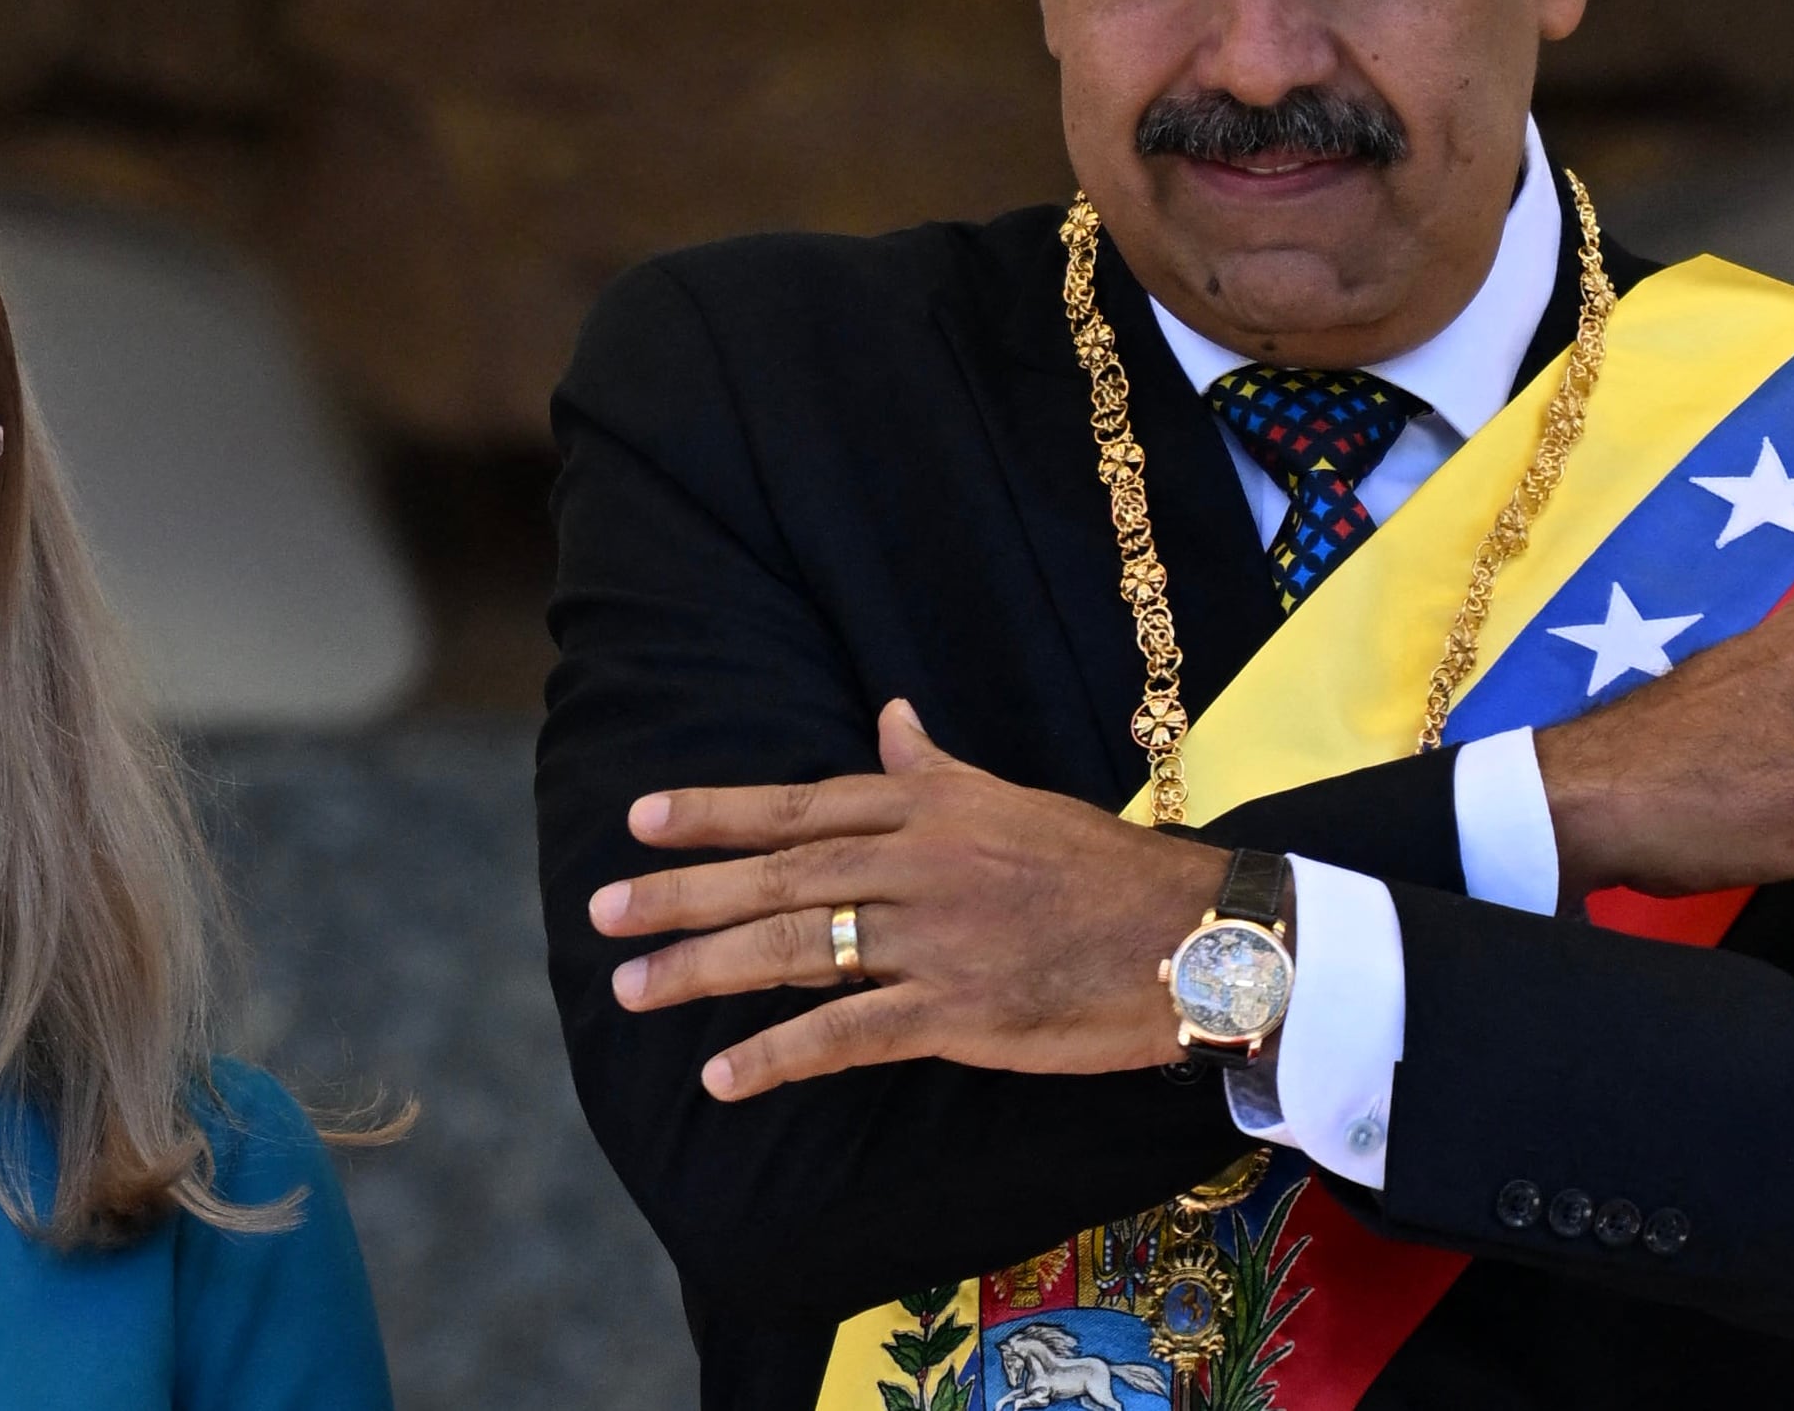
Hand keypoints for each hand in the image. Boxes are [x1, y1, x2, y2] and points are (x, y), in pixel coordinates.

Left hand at [588, 700, 1227, 1101]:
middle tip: (602, 913)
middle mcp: (919, 861)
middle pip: (778, 873)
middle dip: (682, 892)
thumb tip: (889, 717)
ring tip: (631, 988)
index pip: (800, 804)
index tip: (640, 820)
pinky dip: (779, 1052)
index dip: (716, 812)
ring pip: (797, 945)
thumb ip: (934, 769)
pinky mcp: (958, 1009)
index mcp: (929, 808)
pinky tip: (722, 1076)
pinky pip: (848, 1032)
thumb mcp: (1011, 801)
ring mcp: (935, 937)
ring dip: (705, 969)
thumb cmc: (1101, 869)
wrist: (1191, 933)